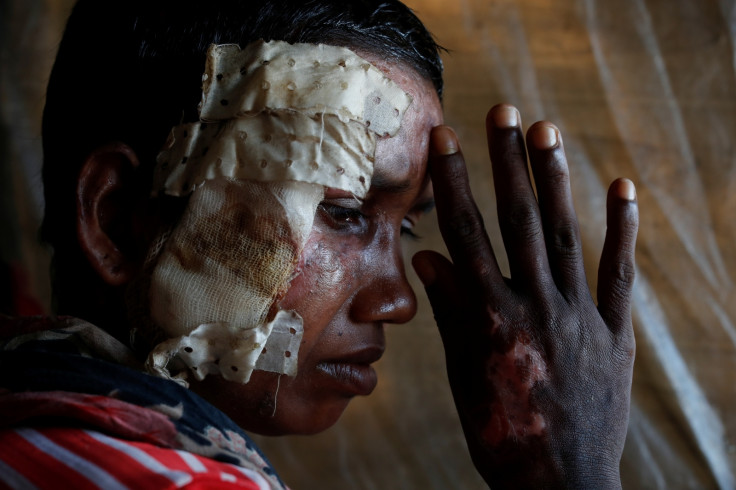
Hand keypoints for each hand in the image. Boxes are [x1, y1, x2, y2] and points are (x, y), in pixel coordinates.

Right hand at [412, 104, 637, 488]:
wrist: (559, 484)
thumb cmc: (500, 432)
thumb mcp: (464, 374)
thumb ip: (451, 312)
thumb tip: (429, 260)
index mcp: (490, 317)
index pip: (466, 234)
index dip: (454, 181)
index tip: (445, 138)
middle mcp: (535, 306)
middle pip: (518, 220)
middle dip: (507, 161)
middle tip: (503, 110)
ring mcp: (579, 317)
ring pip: (565, 235)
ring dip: (554, 180)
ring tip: (546, 130)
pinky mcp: (614, 334)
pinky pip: (619, 274)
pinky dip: (622, 229)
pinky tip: (620, 186)